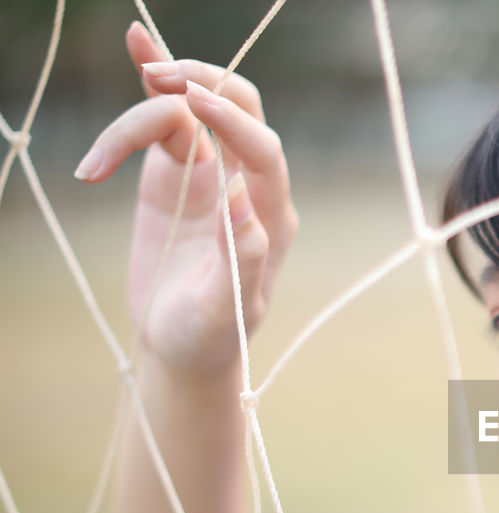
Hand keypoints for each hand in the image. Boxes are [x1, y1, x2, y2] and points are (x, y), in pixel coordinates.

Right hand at [78, 22, 297, 375]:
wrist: (183, 347)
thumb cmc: (211, 336)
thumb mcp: (226, 311)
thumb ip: (241, 257)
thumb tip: (240, 196)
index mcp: (270, 215)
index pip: (262, 150)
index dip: (232, 121)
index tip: (192, 103)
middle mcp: (246, 183)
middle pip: (239, 108)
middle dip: (203, 84)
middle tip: (155, 80)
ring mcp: (211, 171)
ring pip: (190, 110)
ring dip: (148, 110)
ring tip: (98, 163)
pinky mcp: (177, 170)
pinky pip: (166, 118)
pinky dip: (150, 85)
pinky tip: (137, 49)